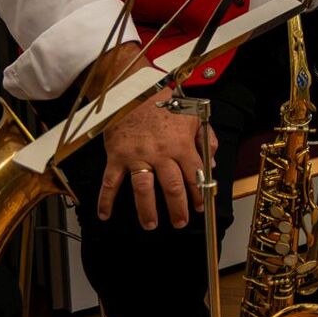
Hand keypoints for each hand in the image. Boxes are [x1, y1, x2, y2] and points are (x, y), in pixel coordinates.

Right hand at [99, 84, 216, 229]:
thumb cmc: (165, 104)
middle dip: (177, 208)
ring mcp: (137, 156)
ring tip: (151, 224)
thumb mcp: (193, 117)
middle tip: (180, 223)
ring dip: (147, 210)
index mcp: (181, 144)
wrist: (135, 91)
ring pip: (144, 188)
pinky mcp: (117, 156)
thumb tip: (212, 165)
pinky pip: (110, 181)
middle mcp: (161, 153)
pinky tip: (105, 214)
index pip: (194, 174)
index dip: (199, 193)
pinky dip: (105, 199)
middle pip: (172, 186)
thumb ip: (205, 141)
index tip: (200, 207)